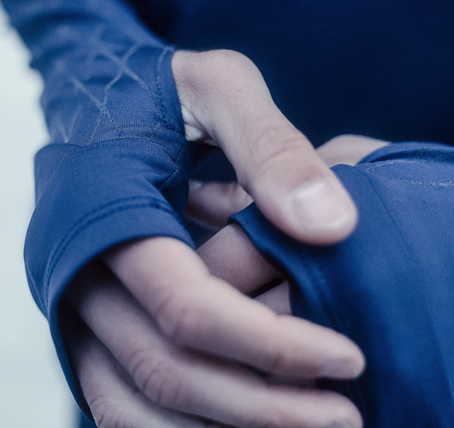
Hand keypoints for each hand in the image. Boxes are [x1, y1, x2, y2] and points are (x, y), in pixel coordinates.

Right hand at [68, 50, 370, 427]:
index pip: (190, 308)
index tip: (350, 358)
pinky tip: (250, 416)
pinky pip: (124, 399)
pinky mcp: (86, 320)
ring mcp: (75, 304)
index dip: (272, 344)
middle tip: (346, 416)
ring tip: (308, 427)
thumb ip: (272, 148)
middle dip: (262, 406)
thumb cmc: (163, 89)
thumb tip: (334, 225)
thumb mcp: (220, 87)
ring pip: (139, 404)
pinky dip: (186, 423)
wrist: (99, 100)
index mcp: (108, 212)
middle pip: (167, 370)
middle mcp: (78, 272)